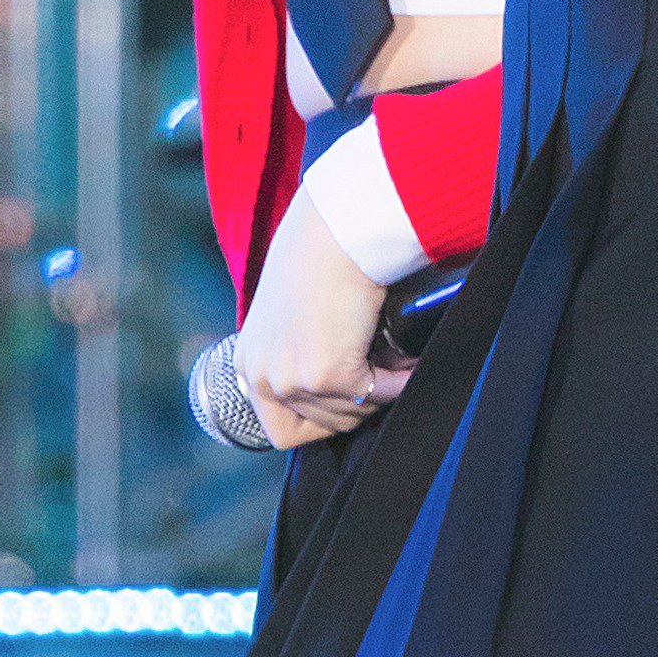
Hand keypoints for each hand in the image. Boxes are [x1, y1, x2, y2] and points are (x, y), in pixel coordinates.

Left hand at [231, 181, 410, 448]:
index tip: (350, 395)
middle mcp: (262, 375)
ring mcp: (292, 378)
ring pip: (350, 415)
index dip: (323, 417)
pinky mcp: (326, 374)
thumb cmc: (320, 252)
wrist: (338, 228)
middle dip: (357, 403)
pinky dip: (399, 381)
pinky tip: (409, 361)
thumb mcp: (291, 310)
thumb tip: (336, 385)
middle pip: (320, 426)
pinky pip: (375, 396)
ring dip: (379, 391)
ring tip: (395, 359)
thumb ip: (297, 347)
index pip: (281, 428)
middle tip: (381, 370)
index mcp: (249, 362)